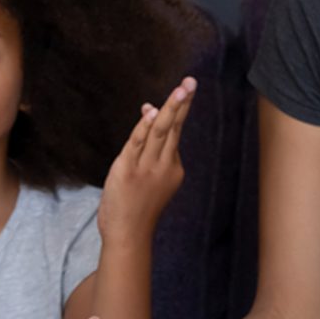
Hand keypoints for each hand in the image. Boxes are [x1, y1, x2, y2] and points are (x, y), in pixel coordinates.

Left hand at [97, 77, 195, 244]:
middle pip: (174, 128)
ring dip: (171, 108)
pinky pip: (138, 143)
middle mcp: (163, 165)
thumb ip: (147, 145)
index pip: (173, 133)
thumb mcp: (146, 177)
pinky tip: (153, 111)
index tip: (180, 90)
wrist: (128, 236)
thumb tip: (148, 111)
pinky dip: (146, 126)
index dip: (174, 110)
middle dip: (182, 103)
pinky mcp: (128, 170)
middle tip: (192, 82)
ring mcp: (147, 168)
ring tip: (182, 89)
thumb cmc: (136, 208)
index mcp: (172, 168)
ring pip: (160, 131)